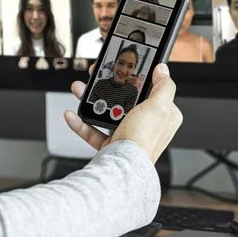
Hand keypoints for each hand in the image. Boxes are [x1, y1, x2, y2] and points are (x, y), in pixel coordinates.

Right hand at [64, 63, 182, 162]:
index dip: (139, 78)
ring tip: (79, 90)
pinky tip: (73, 114)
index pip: (153, 91)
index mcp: (163, 116)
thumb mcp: (160, 107)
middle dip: (108, 86)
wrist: (123, 167)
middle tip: (97, 76)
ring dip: (90, 99)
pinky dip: (81, 122)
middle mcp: (145, 125)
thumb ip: (164, 86)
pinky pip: (92, 130)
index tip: (126, 69)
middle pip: (126, 98)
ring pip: (107, 111)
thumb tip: (162, 70)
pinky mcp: (111, 143)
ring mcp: (127, 134)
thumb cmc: (143, 140)